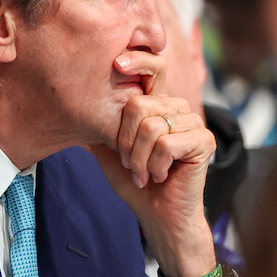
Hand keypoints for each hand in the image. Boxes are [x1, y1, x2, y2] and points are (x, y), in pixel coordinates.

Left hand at [89, 50, 216, 276]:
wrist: (158, 215)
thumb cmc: (136, 184)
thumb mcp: (108, 151)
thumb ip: (99, 126)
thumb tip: (71, 104)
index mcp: (159, 105)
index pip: (153, 68)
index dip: (138, 62)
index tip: (116, 65)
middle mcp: (178, 108)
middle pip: (140, 105)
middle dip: (126, 142)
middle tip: (132, 164)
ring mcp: (194, 123)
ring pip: (152, 126)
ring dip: (140, 158)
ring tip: (145, 173)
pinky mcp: (204, 141)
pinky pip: (167, 144)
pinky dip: (156, 165)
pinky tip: (161, 176)